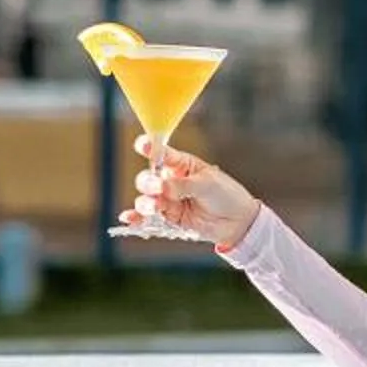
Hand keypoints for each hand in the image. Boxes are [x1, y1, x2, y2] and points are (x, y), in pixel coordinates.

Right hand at [125, 135, 260, 248]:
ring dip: (146, 202)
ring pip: (146, 198)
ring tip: (155, 205)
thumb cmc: (226, 195)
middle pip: (148, 178)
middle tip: (158, 188)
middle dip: (149, 182)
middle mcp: (171, 180)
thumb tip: (162, 189)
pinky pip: (148, 217)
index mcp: (181, 164)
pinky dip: (137, 218)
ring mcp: (168, 199)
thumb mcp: (207, 184)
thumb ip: (183, 185)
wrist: (238, 221)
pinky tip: (128, 218)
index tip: (143, 145)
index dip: (149, 148)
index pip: (161, 153)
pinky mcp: (169, 217)